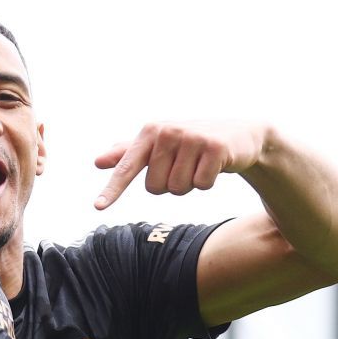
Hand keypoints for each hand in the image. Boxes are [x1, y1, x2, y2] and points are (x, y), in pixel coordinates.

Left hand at [92, 122, 271, 208]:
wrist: (239, 136)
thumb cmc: (190, 143)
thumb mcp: (159, 145)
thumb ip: (128, 153)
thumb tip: (97, 162)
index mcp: (150, 131)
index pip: (127, 168)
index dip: (113, 189)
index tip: (98, 207)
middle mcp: (168, 132)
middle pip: (154, 188)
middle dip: (169, 184)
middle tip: (184, 166)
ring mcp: (192, 139)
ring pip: (177, 189)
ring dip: (189, 184)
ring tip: (198, 164)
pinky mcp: (215, 148)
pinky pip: (201, 185)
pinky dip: (207, 182)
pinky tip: (214, 165)